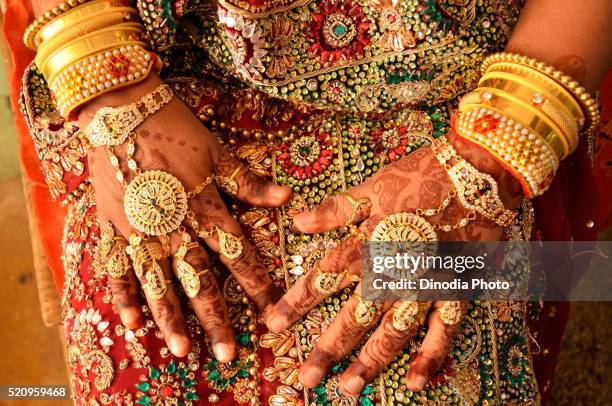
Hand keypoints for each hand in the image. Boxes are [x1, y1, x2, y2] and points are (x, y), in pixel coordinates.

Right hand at [80, 75, 291, 359]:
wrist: (120, 109)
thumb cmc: (174, 127)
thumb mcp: (217, 150)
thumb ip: (248, 181)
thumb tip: (286, 199)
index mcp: (203, 205)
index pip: (236, 253)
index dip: (255, 284)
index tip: (269, 312)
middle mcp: (173, 225)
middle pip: (198, 279)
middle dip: (215, 317)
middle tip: (228, 353)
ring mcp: (139, 229)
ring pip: (158, 282)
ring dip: (172, 318)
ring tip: (183, 349)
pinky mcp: (113, 226)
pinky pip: (118, 267)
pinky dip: (124, 295)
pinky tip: (132, 324)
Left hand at [264, 139, 521, 395]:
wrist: (478, 173)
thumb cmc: (421, 175)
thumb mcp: (372, 186)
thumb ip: (336, 210)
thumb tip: (297, 222)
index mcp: (367, 244)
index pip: (323, 279)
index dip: (296, 303)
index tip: (273, 326)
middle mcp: (393, 271)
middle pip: (354, 317)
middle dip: (328, 348)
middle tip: (306, 378)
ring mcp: (425, 285)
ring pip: (393, 332)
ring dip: (370, 362)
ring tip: (348, 389)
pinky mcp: (456, 290)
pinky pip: (444, 330)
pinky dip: (431, 357)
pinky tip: (414, 383)